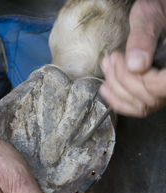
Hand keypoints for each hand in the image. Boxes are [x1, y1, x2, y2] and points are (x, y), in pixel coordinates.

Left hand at [100, 0, 165, 116]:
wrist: (158, 16)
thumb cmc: (158, 10)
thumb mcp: (150, 17)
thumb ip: (143, 39)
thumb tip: (136, 65)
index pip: (162, 85)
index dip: (137, 78)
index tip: (119, 58)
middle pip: (148, 99)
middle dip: (122, 81)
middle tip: (110, 61)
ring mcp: (163, 91)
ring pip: (141, 107)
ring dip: (116, 90)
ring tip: (106, 70)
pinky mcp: (152, 93)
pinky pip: (137, 107)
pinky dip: (119, 101)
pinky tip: (106, 89)